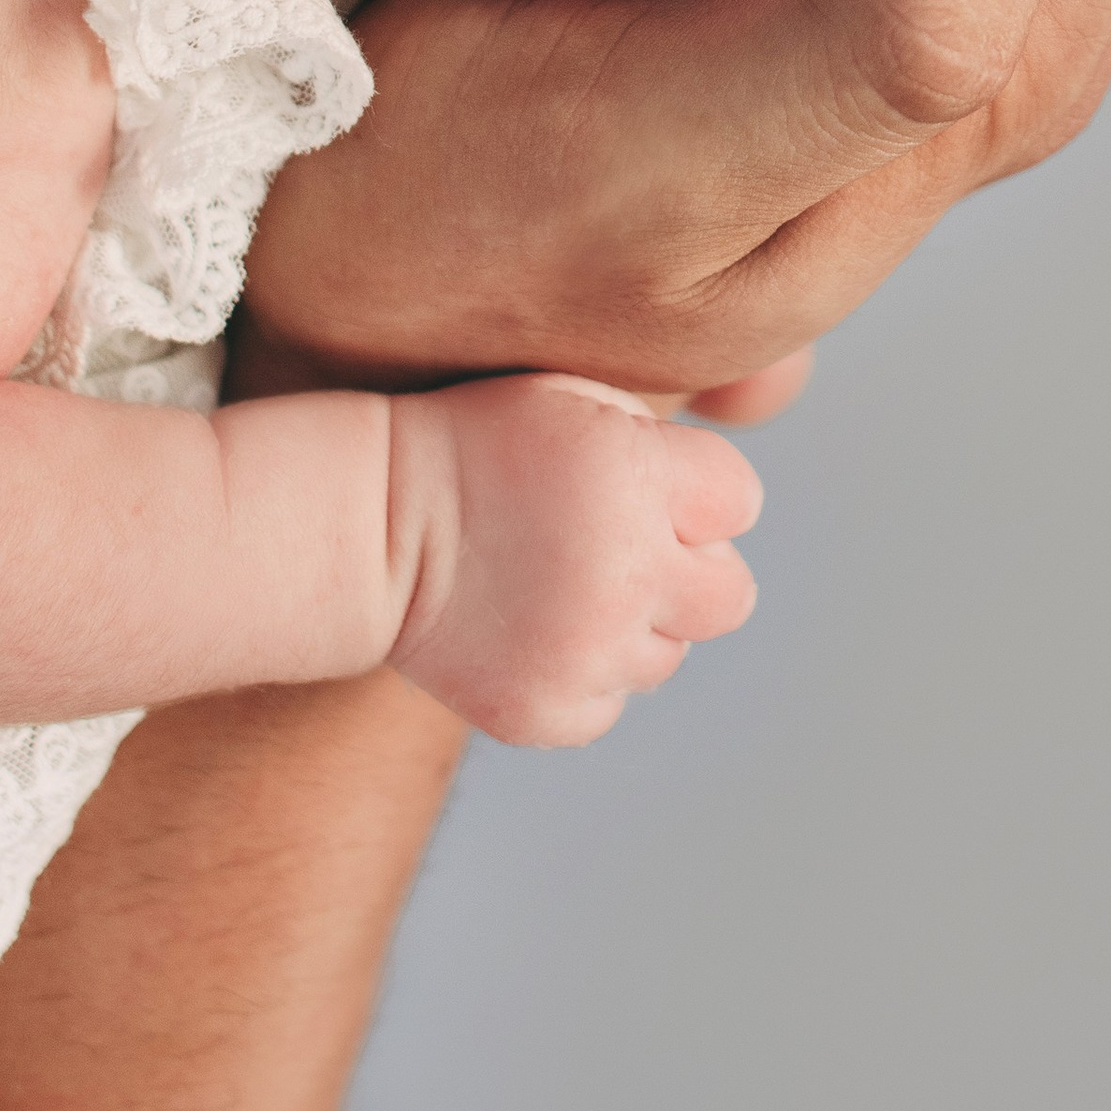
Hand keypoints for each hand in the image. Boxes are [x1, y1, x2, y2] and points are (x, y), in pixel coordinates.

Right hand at [385, 375, 761, 744]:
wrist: (370, 525)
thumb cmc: (477, 446)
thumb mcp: (576, 399)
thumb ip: (663, 440)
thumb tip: (733, 498)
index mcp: (637, 479)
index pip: (739, 502)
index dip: (701, 498)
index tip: (652, 490)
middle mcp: (625, 572)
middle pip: (731, 596)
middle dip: (693, 573)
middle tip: (625, 551)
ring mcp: (586, 652)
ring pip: (667, 654)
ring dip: (634, 624)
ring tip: (560, 585)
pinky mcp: (545, 711)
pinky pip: (608, 705)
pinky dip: (580, 676)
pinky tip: (531, 630)